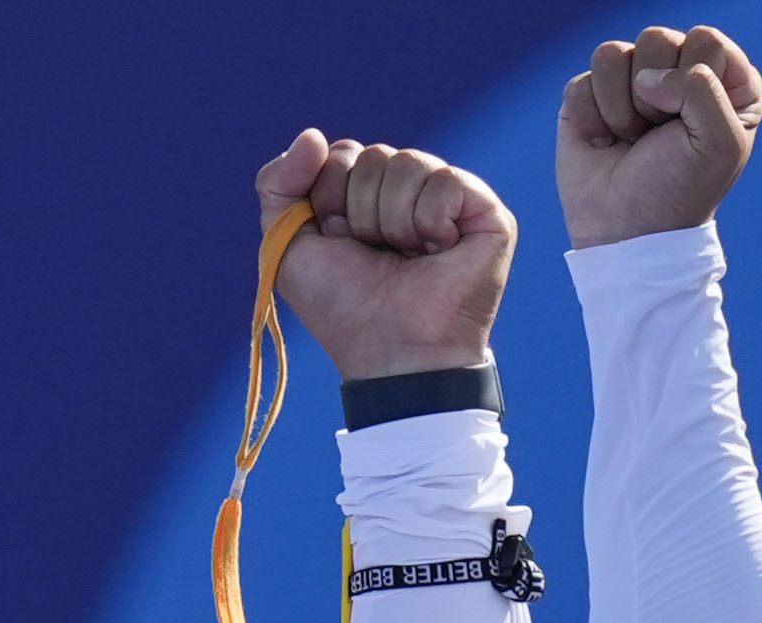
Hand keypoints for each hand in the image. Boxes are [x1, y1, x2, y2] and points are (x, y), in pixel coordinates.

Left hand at [255, 131, 515, 382]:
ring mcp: (450, 200)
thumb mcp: (286, 242)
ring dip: (392, 221)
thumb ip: (276, 181)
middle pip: (373, 155)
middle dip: (359, 210)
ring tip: (406, 257)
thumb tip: (313, 134)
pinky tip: (437, 251)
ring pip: (408, 163)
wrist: (389, 350)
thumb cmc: (342, 306)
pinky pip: (445, 181)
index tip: (339, 242)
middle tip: (374, 254)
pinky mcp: (485, 212)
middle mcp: (409, 192)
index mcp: (366, 194)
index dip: (330, 197)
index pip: (342, 153)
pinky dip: (429, 222)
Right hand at [557, 24, 761, 248]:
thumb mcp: (719, 143)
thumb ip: (701, 87)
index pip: (707, 40)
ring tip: (632, 139)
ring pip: (615, 53)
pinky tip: (604, 142)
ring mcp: (631, 82)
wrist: (627, 233)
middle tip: (657, 136)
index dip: (694, 81)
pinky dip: (592, 117)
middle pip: (658, 38)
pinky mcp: (590, 96)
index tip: (691, 125)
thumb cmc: (680, 191)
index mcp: (724, 81)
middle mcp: (678, 73)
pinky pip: (583, 80)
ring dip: (621, 107)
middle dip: (655, 96)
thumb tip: (646, 76)